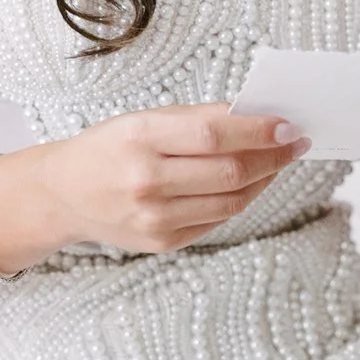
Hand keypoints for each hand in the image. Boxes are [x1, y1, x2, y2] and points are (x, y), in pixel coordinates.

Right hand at [22, 103, 311, 257]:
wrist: (63, 194)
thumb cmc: (109, 147)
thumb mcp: (143, 119)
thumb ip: (197, 119)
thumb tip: (256, 117)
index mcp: (139, 137)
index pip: (214, 134)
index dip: (259, 131)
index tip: (289, 126)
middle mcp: (145, 181)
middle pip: (230, 170)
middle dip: (272, 156)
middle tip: (296, 143)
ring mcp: (154, 218)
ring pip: (231, 200)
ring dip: (263, 179)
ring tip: (277, 162)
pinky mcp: (162, 242)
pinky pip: (216, 220)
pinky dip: (240, 199)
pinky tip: (249, 183)